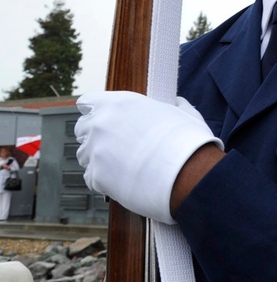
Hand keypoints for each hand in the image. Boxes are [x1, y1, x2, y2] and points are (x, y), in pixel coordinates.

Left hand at [75, 91, 222, 223]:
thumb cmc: (188, 142)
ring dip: (98, 158)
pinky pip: (91, 178)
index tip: (102, 118)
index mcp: (119, 103)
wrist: (188, 174)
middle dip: (95, 135)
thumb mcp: (183, 114)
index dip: (95, 110)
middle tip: (116, 144)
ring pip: (84, 154)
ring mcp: (96, 151)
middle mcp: (101, 124)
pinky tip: (123, 179)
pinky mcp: (96, 177)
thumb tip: (177, 102)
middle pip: (82, 128)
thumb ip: (173, 105)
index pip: (88, 102)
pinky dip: (103, 180)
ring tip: (122, 165)